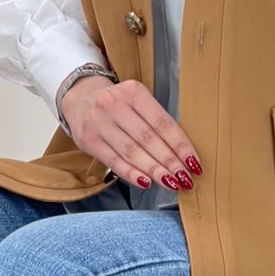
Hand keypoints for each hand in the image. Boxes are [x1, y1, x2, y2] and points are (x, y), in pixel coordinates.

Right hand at [59, 74, 201, 192]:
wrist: (80, 98)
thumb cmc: (118, 103)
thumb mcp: (136, 100)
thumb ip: (154, 120)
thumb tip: (181, 152)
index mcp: (133, 92)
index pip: (163, 123)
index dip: (180, 145)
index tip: (194, 163)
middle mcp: (114, 105)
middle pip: (148, 139)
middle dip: (170, 162)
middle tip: (185, 178)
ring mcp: (100, 123)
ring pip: (132, 152)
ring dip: (155, 171)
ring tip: (171, 183)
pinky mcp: (88, 140)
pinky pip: (114, 161)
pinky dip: (132, 173)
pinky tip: (147, 182)